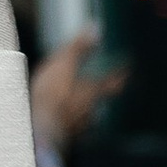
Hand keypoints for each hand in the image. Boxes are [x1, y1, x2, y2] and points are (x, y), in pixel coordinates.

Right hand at [30, 25, 124, 159]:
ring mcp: (79, 128)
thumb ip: (78, 48)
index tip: (129, 68)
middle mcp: (91, 111)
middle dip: (103, 93)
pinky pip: (72, 128)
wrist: (37, 132)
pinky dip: (70, 123)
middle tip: (107, 87)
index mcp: (92, 92)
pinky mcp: (65, 138)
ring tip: (81, 105)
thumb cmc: (51, 97)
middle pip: (102, 101)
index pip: (113, 81)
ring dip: (86, 110)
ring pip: (88, 116)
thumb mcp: (62, 65)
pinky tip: (63, 123)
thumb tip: (95, 28)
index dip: (121, 73)